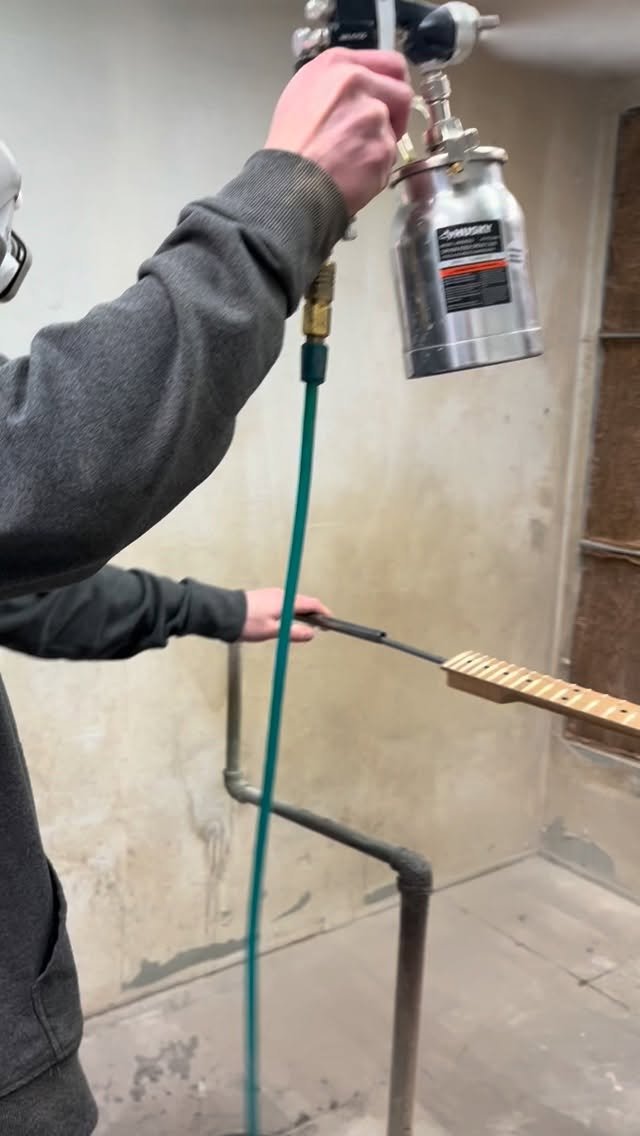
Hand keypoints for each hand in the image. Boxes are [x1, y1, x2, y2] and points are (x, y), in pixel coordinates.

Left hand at [241, 589, 329, 642]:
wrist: (223, 613)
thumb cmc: (245, 622)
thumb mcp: (273, 631)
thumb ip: (294, 633)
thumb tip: (310, 634)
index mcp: (286, 601)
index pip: (312, 604)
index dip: (323, 612)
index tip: (329, 620)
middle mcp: (280, 595)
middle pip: (304, 602)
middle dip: (314, 613)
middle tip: (320, 625)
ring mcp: (272, 595)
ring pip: (293, 603)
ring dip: (302, 612)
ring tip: (305, 625)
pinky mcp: (264, 598)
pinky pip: (284, 603)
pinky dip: (291, 611)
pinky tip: (287, 620)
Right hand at [265, 48, 412, 215]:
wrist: (288, 184)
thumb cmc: (289, 145)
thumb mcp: (302, 93)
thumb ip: (337, 83)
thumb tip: (361, 89)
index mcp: (337, 64)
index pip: (390, 63)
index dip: (394, 84)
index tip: (391, 100)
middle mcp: (358, 82)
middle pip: (402, 94)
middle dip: (397, 116)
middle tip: (378, 134)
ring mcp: (373, 115)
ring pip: (393, 130)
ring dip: (379, 145)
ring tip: (352, 160)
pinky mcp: (382, 147)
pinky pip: (389, 159)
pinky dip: (375, 170)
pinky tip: (353, 175)